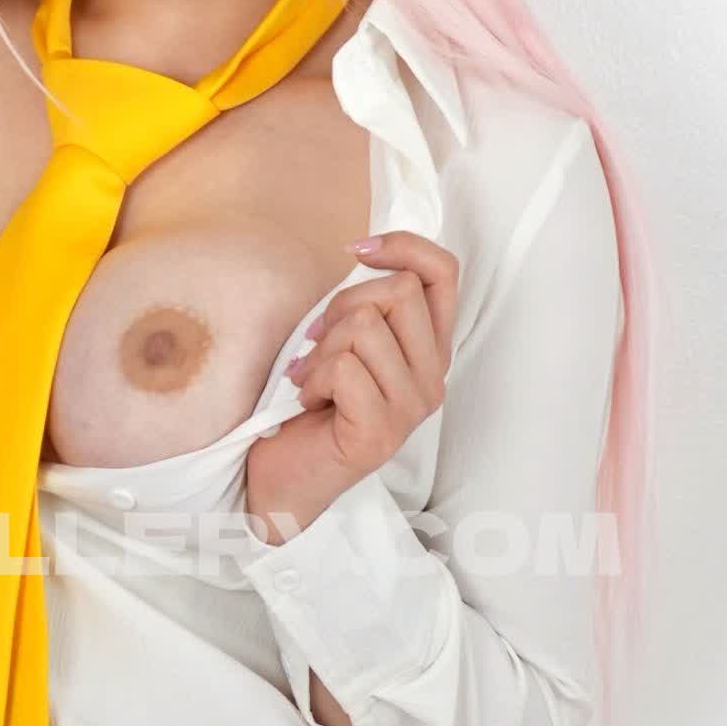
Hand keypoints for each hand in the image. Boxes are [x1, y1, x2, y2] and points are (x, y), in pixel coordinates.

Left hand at [240, 229, 458, 543]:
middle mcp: (432, 378)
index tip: (358, 249)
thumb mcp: (345, 342)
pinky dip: (312, 378)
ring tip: (311, 379)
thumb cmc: (310, 405)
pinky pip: (344, 367)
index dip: (404, 246)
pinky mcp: (381, 430)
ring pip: (365, 327)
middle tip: (318, 343)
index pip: (444, 274)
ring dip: (321, 349)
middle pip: (399, 292)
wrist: (282, 478)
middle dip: (343, 306)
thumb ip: (367, 306)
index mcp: (429, 351)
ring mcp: (411, 407)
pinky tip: (308, 401)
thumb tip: (365, 249)